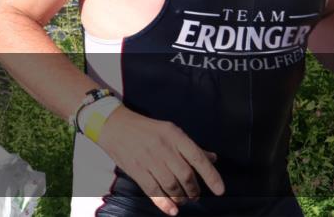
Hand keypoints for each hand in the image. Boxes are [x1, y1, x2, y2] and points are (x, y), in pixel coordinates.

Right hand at [97, 106, 224, 215]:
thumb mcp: (170, 131)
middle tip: (195, 195)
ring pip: (172, 185)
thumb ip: (190, 147)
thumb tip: (213, 158)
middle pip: (186, 175)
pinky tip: (172, 210)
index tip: (220, 191)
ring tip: (182, 200)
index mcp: (174, 135)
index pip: (198, 157)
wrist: (114, 125)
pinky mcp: (136, 170)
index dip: (211, 176)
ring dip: (181, 197)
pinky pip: (153, 191)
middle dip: (194, 190)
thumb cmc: (145, 129)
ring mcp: (149, 159)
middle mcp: (163, 147)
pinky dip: (165, 203)